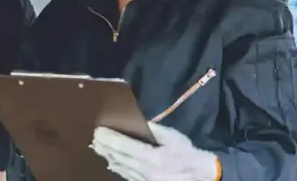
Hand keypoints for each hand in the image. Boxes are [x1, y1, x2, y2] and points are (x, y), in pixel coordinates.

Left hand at [91, 123, 220, 180]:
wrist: (202, 177)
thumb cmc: (188, 154)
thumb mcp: (174, 138)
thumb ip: (155, 130)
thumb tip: (139, 121)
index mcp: (153, 158)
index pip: (125, 147)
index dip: (110, 138)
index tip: (98, 130)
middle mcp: (146, 171)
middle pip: (119, 158)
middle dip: (105, 147)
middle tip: (94, 137)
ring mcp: (145, 180)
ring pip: (121, 168)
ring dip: (108, 157)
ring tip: (97, 148)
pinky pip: (128, 176)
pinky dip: (118, 168)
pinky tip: (111, 162)